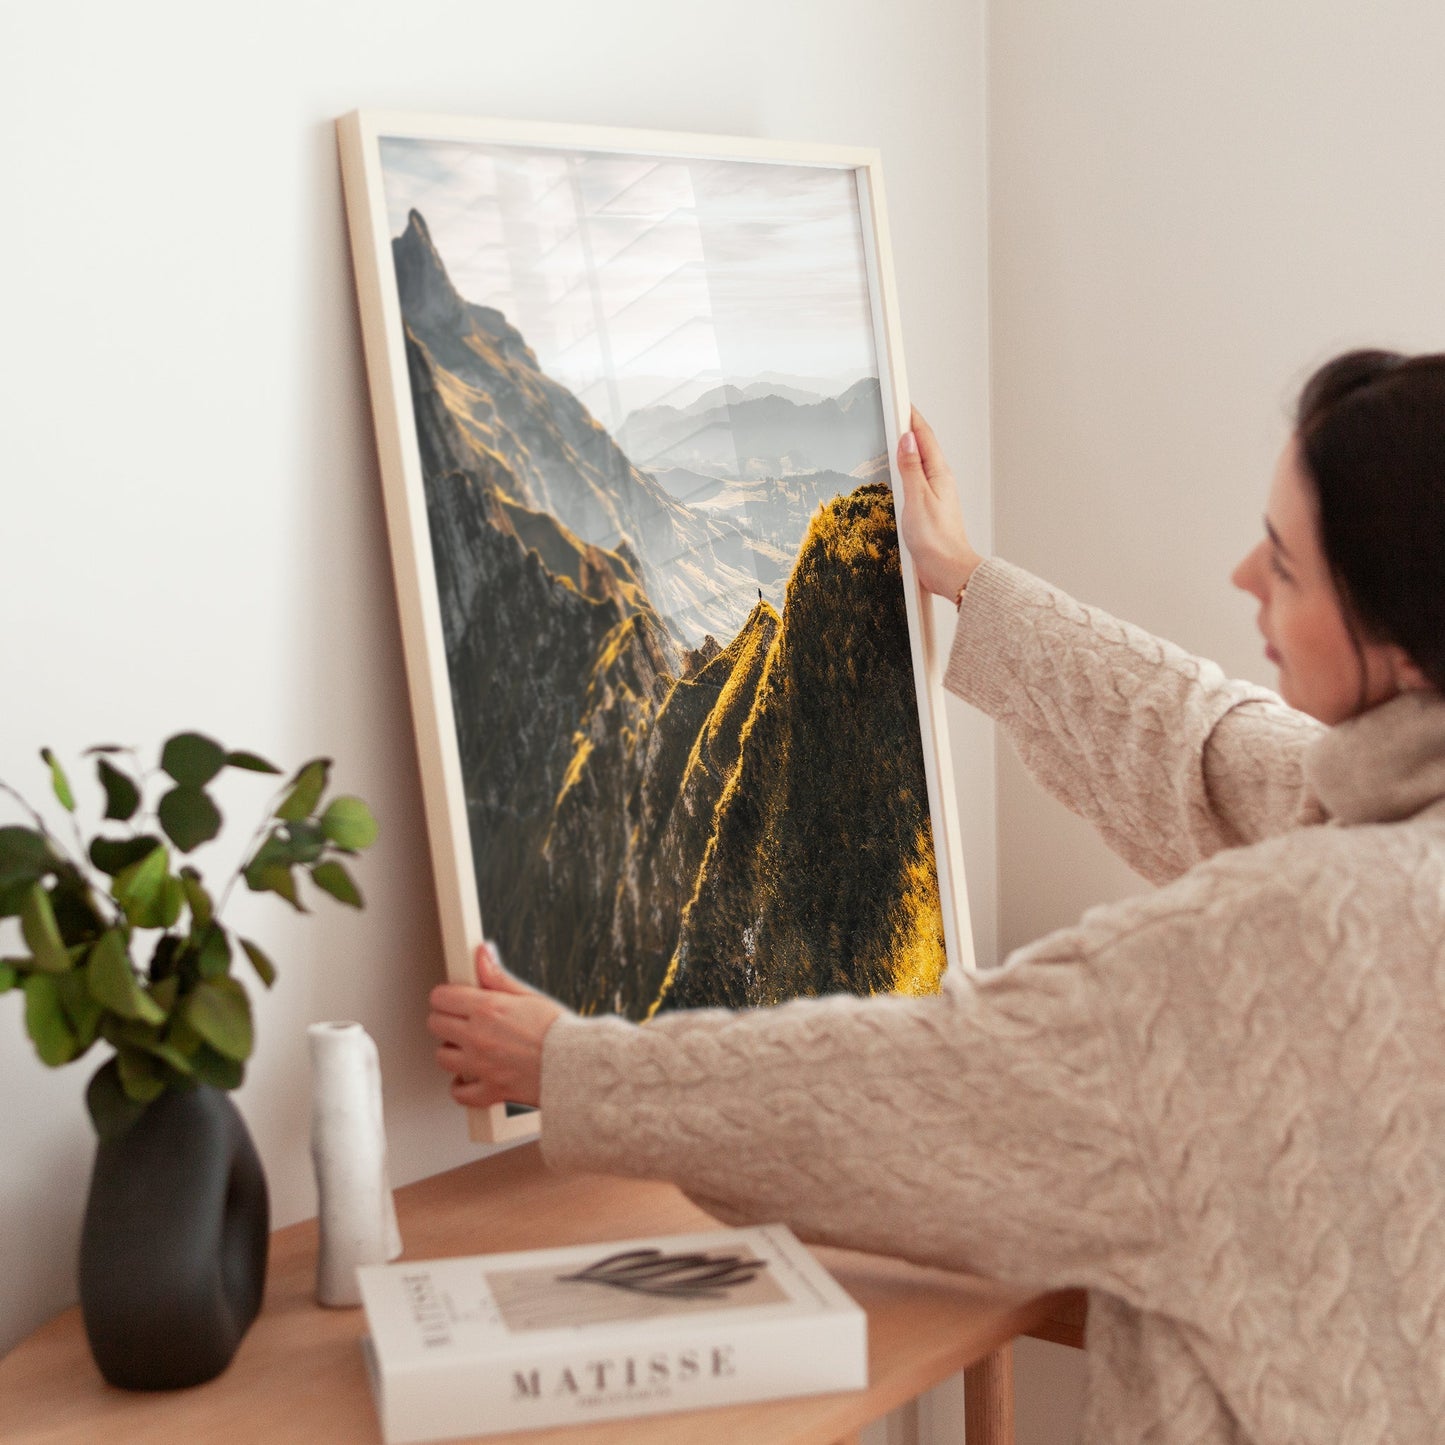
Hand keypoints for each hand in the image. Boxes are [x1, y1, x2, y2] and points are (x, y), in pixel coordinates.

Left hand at [427, 942, 562, 1108]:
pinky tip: (471, 1076)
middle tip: (462, 1020)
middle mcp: (478, 1037)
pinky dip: (461, 1086)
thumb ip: (498, 977)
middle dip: (446, 1020)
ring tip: (469, 1047)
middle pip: (435, 1024)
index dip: (446, 996)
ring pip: (442, 1057)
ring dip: (452, 1051)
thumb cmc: (559, 1031)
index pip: (441, 997)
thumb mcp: (528, 996)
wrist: (578, 1066)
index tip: (454, 998)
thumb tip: (482, 954)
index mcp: (488, 1009)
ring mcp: (481, 1066)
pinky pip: (459, 1093)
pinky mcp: (489, 1090)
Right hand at [896, 406, 981, 599]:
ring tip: (894, 436)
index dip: (912, 417)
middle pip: (923, 447)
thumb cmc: (936, 540)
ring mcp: (935, 495)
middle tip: (895, 412)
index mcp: (939, 474)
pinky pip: (916, 481)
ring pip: (920, 464)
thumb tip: (906, 439)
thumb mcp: (917, 499)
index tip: (901, 401)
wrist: (948, 570)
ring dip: (908, 449)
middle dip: (909, 428)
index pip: (924, 437)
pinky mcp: (929, 509)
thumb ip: (911, 468)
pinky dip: (906, 470)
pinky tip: (898, 474)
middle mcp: (939, 482)